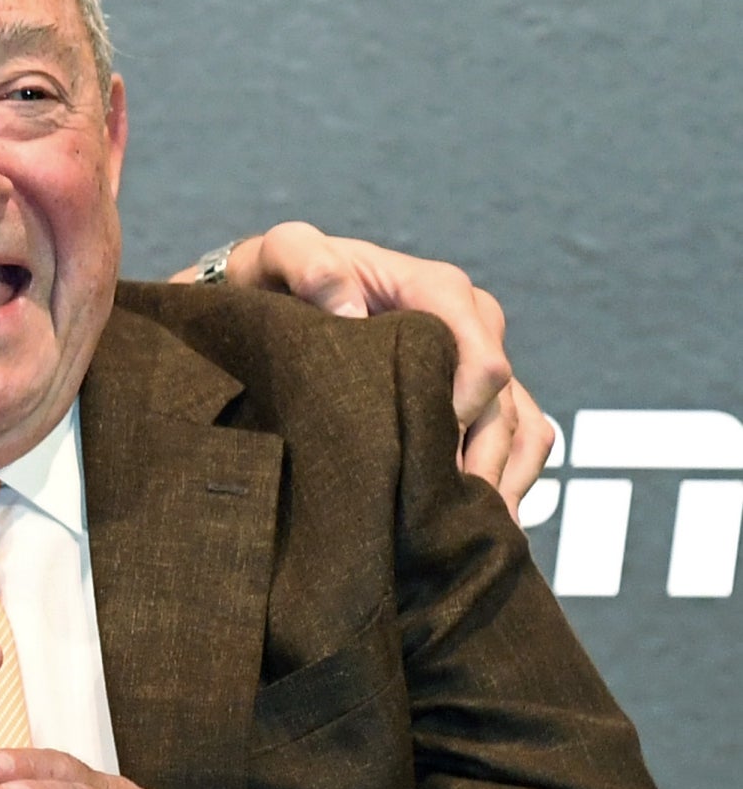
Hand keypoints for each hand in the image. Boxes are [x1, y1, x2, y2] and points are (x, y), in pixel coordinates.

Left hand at [178, 222, 549, 513]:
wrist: (269, 300)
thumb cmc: (275, 278)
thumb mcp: (279, 255)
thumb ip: (311, 265)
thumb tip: (352, 312)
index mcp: (433, 288)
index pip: (477, 348)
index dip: (462, 401)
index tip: (427, 448)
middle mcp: (469, 323)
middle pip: (503, 397)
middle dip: (483, 455)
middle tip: (445, 514)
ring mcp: (472, 363)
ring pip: (519, 424)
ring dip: (504, 480)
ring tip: (472, 534)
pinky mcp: (471, 396)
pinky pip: (519, 437)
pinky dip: (510, 479)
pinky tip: (482, 522)